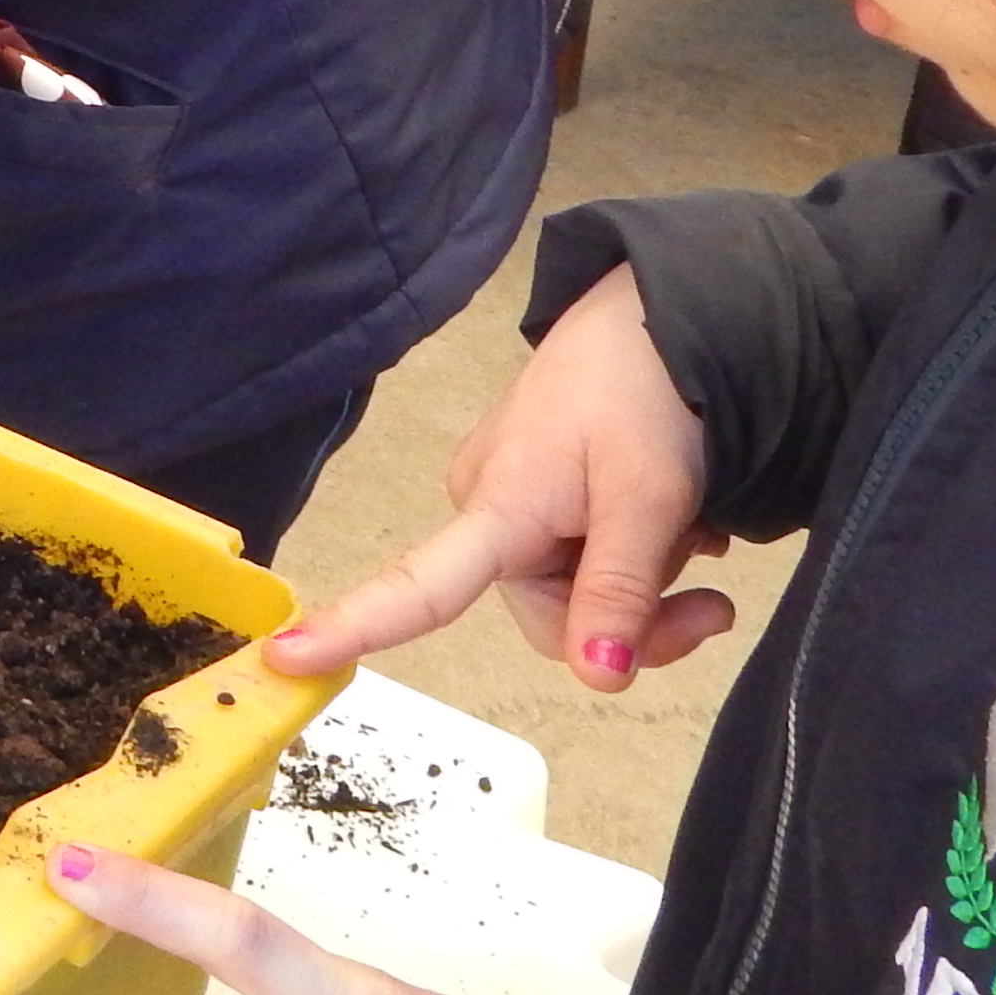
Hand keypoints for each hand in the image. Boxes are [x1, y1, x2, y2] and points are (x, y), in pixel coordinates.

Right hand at [268, 265, 735, 691]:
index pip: (420, 584)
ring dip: (646, 584)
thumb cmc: (646, 393)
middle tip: (711, 603)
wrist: (663, 315)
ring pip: (577, 591)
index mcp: (498, 508)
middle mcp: (488, 508)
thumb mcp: (649, 498)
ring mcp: (513, 497)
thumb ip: (619, 591)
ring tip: (694, 535)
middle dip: (633, 623)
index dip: (356, 624)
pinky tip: (677, 523)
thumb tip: (596, 679)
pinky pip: (584, 557)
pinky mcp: (541, 487)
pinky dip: (636, 555)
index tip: (283, 657)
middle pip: (550, 616)